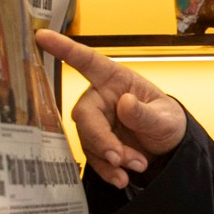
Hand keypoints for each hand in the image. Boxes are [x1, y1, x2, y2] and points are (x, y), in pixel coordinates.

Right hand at [36, 30, 186, 188]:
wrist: (170, 150)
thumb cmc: (167, 122)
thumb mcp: (166, 118)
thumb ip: (145, 113)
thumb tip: (125, 104)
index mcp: (116, 80)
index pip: (88, 61)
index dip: (65, 49)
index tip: (42, 36)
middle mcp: (100, 98)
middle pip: (85, 115)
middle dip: (101, 139)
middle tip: (120, 158)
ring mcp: (96, 122)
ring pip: (88, 140)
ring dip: (110, 158)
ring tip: (137, 166)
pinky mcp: (96, 144)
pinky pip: (93, 157)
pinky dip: (108, 170)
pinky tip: (121, 177)